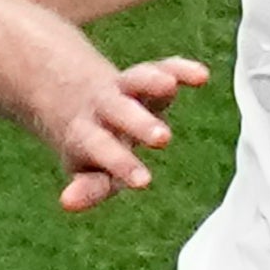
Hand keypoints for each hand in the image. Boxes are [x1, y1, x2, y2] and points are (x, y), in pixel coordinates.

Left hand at [50, 57, 209, 210]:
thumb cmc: (91, 149)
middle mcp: (103, 110)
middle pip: (118, 111)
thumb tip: (68, 202)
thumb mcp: (88, 170)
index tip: (142, 182)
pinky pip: (164, 67)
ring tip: (171, 86)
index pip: (99, 149)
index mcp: (86, 136)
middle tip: (162, 138)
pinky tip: (202, 75)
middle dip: (139, 123)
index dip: (120, 163)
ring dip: (153, 82)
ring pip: (135, 79)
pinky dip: (180, 69)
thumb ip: (89, 187)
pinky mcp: (146, 76)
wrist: (73, 96)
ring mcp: (125, 90)